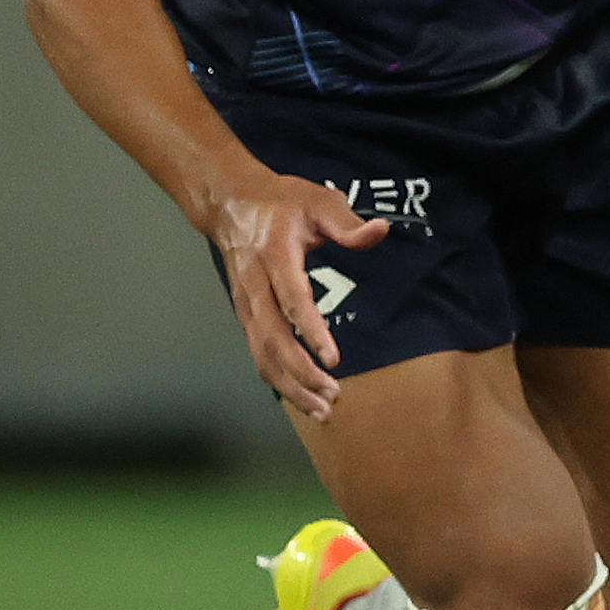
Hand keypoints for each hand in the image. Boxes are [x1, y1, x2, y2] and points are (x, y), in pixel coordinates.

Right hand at [206, 173, 389, 420]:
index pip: (293, 301)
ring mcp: (246, 303)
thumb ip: (347, 222)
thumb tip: (379, 231)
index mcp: (274, 258)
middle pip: (273, 339)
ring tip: (320, 409)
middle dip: (300, 373)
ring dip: (289, 384)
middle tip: (332, 397)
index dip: (312, 331)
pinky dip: (277, 377)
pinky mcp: (246, 313)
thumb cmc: (282, 202)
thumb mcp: (319, 200)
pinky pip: (258, 351)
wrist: (230, 203)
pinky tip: (299, 394)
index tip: (334, 359)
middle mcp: (254, 286)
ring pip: (262, 353)